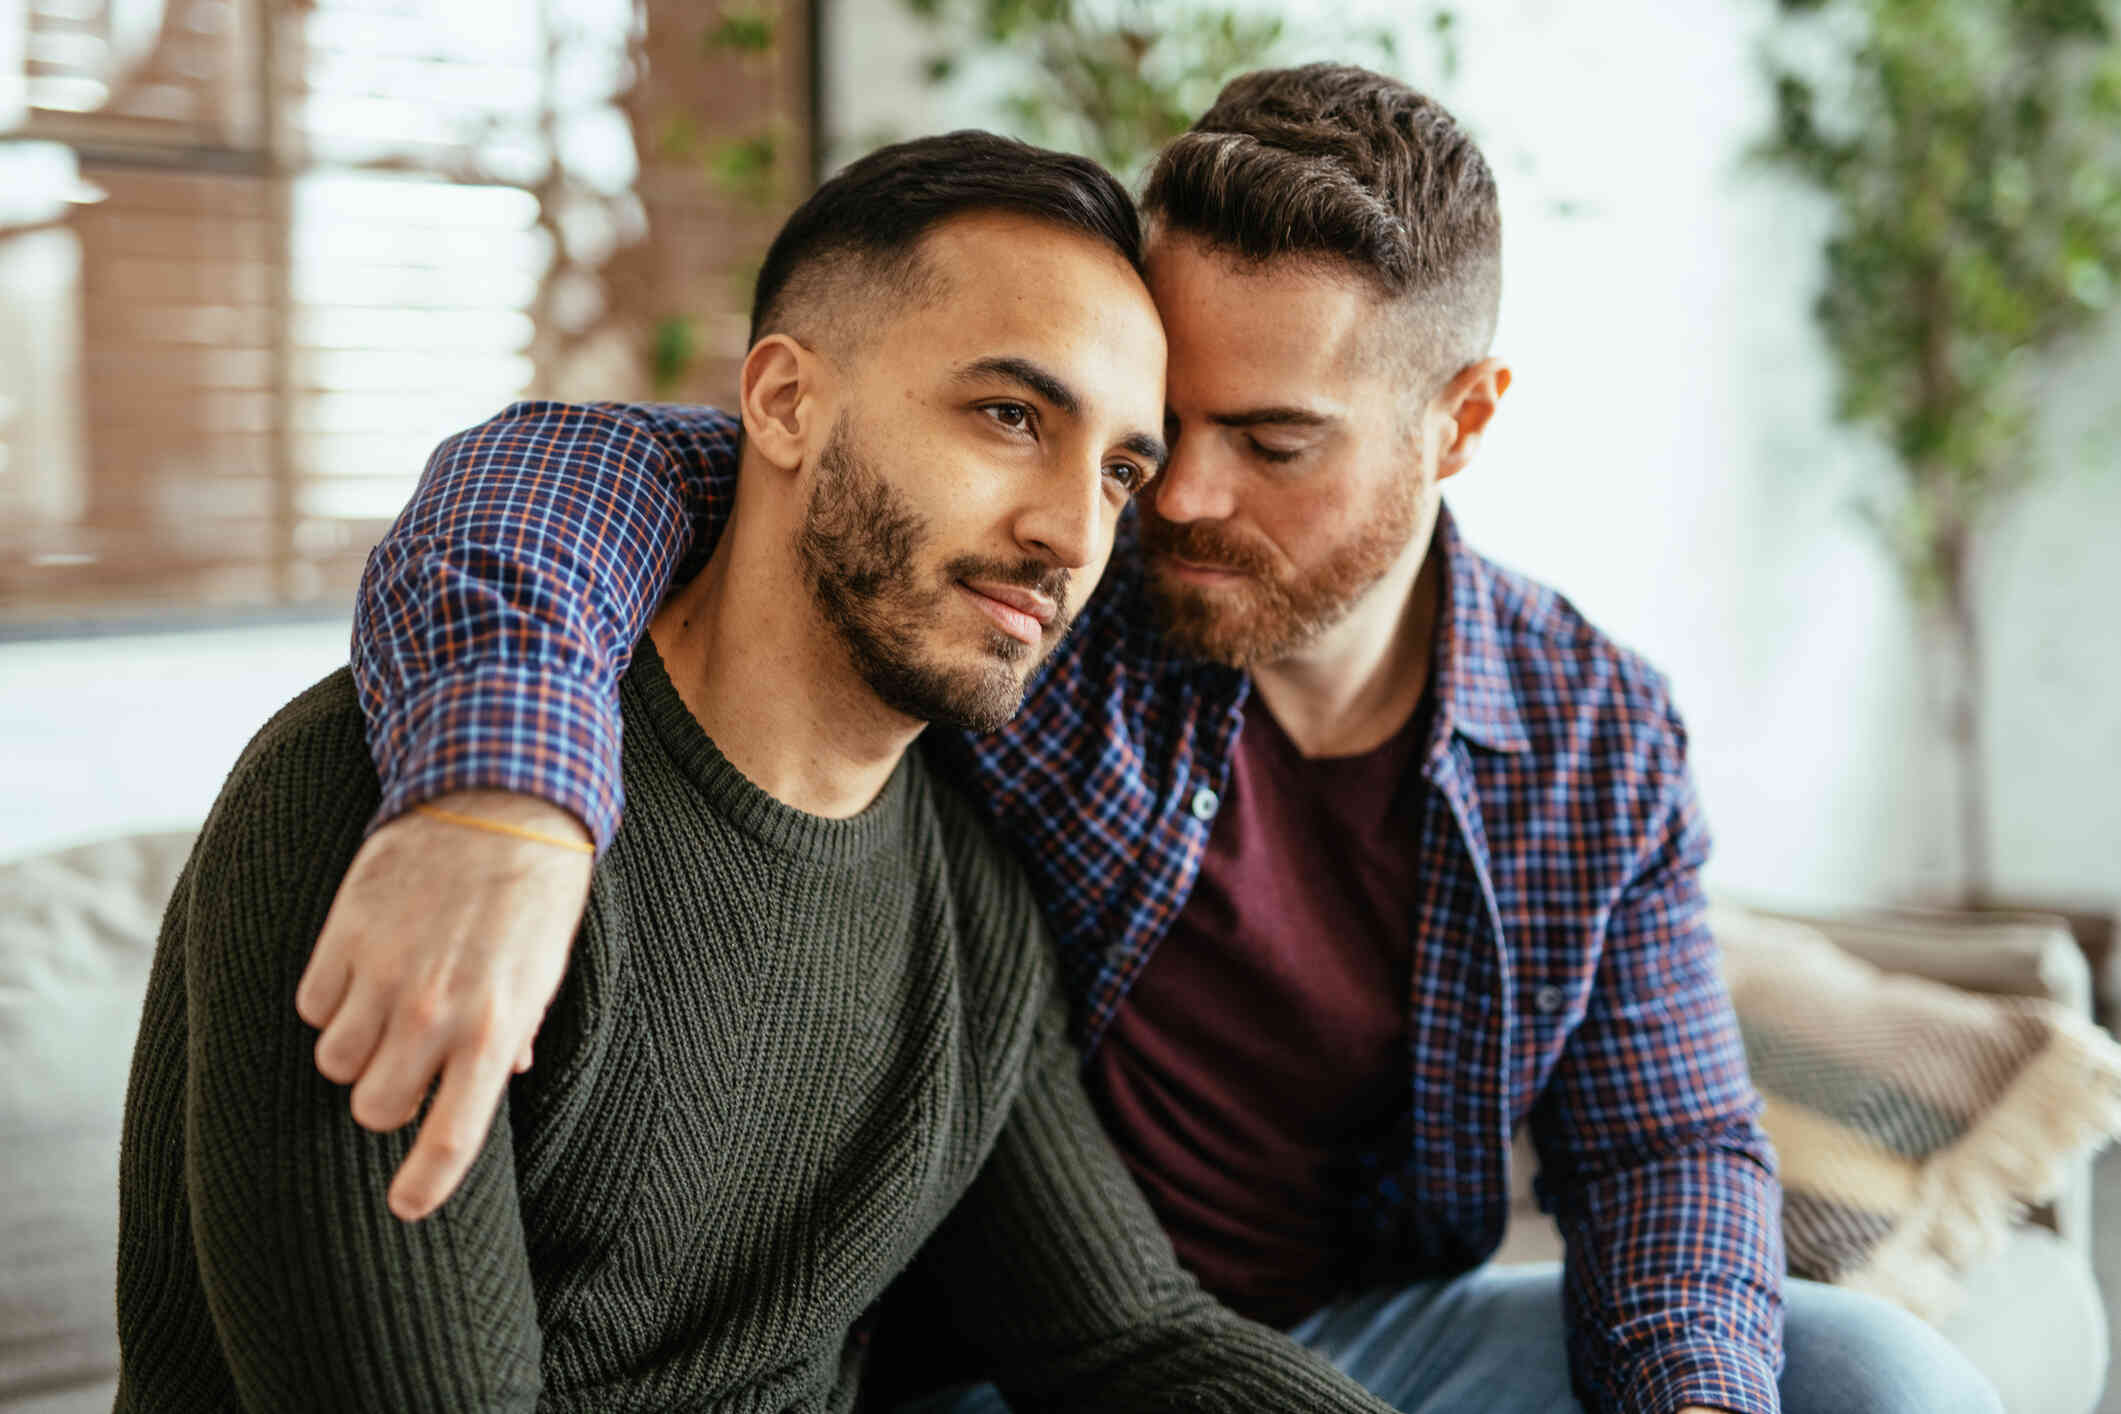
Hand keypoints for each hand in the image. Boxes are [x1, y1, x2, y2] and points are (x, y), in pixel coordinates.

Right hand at [295, 790, 592, 1219]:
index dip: (425, 1186)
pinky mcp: (342, 936)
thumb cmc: (536, 890)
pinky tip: (364, 968)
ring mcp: (381, 975)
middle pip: (373, 1106)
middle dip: (387, 1096)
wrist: (501, 795)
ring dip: (355, 1047)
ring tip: (390, 1006)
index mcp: (492, 1028)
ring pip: (334, 1061)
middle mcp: (432, 1012)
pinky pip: (311, 1005)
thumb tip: (500, 1076)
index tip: (407, 1207)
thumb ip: (515, 1030)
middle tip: (411, 1063)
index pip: (451, 1136)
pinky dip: (331, 999)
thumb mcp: (545, 970)